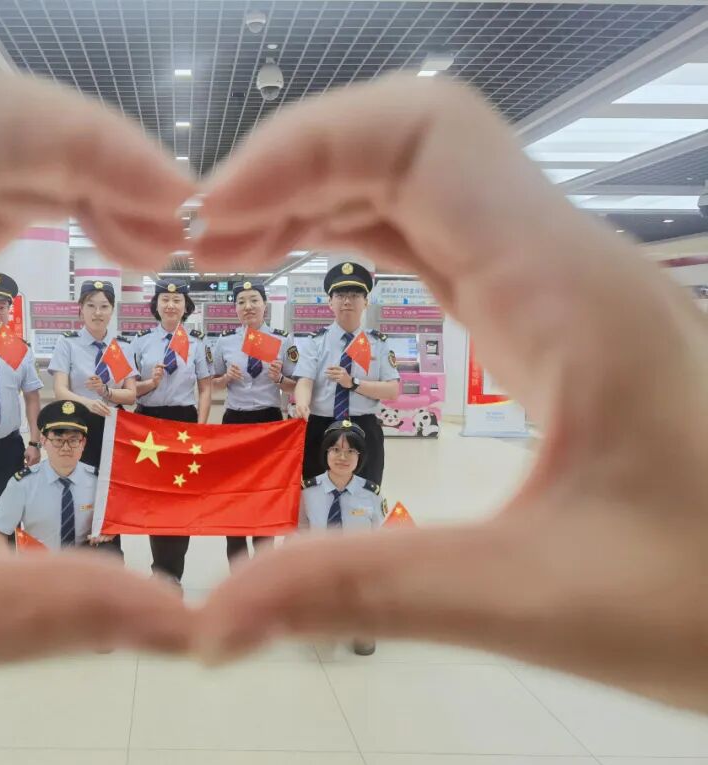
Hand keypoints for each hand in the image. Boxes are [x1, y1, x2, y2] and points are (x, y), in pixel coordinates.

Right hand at [193, 76, 707, 710]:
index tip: (213, 227)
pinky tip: (309, 272)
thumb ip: (367, 596)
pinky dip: (358, 235)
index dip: (302, 150)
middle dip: (293, 168)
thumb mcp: (538, 602)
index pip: (422, 137)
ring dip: (320, 195)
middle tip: (201, 249)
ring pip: (423, 182)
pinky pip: (439, 238)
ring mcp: (559, 286)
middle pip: (413, 140)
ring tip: (232, 255)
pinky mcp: (549, 320)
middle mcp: (562, 262)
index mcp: (564, 291)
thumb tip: (209, 626)